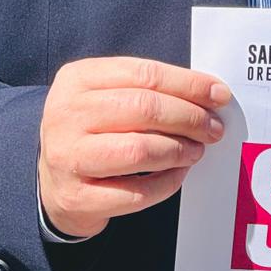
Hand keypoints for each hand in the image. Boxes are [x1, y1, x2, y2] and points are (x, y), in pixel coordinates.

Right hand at [38, 56, 230, 237]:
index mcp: (77, 79)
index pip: (144, 74)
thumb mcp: (106, 96)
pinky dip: (166, 183)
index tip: (218, 95)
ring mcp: (67, 157)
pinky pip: (136, 192)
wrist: (52, 182)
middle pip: (143, 108)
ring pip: (138, 150)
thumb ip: (148, 90)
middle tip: (213, 128)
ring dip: (179, 150)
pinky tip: (177, 174)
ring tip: (196, 150)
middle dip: (189, 117)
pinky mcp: (76, 197)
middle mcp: (66, 114)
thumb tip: (209, 95)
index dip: (188, 84)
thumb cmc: (93, 131)